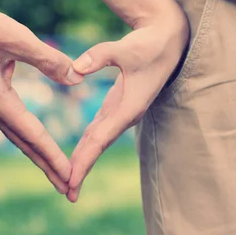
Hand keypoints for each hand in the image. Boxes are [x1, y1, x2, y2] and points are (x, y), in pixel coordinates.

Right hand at [0, 0, 83, 193]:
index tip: (70, 175)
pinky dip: (26, 137)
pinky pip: (10, 123)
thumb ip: (48, 59)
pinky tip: (35, 141)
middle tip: (67, 189)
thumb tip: (77, 77)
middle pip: (24, 143)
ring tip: (55, 172)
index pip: (32, 133)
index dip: (52, 155)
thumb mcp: (17, 38)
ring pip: (16, 135)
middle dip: (46, 166)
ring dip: (36, 154)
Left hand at [66, 11, 189, 201]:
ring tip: (68, 182)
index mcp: (128, 107)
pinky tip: (77, 155)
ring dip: (84, 160)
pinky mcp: (118, 105)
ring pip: (98, 140)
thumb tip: (75, 69)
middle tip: (66, 193)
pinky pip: (99, 129)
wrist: (169, 41)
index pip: (100, 138)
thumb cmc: (149, 45)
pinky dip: (87, 144)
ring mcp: (122, 112)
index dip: (84, 160)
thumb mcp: (126, 48)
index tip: (71, 180)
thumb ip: (100, 56)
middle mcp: (125, 115)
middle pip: (98, 146)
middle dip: (82, 170)